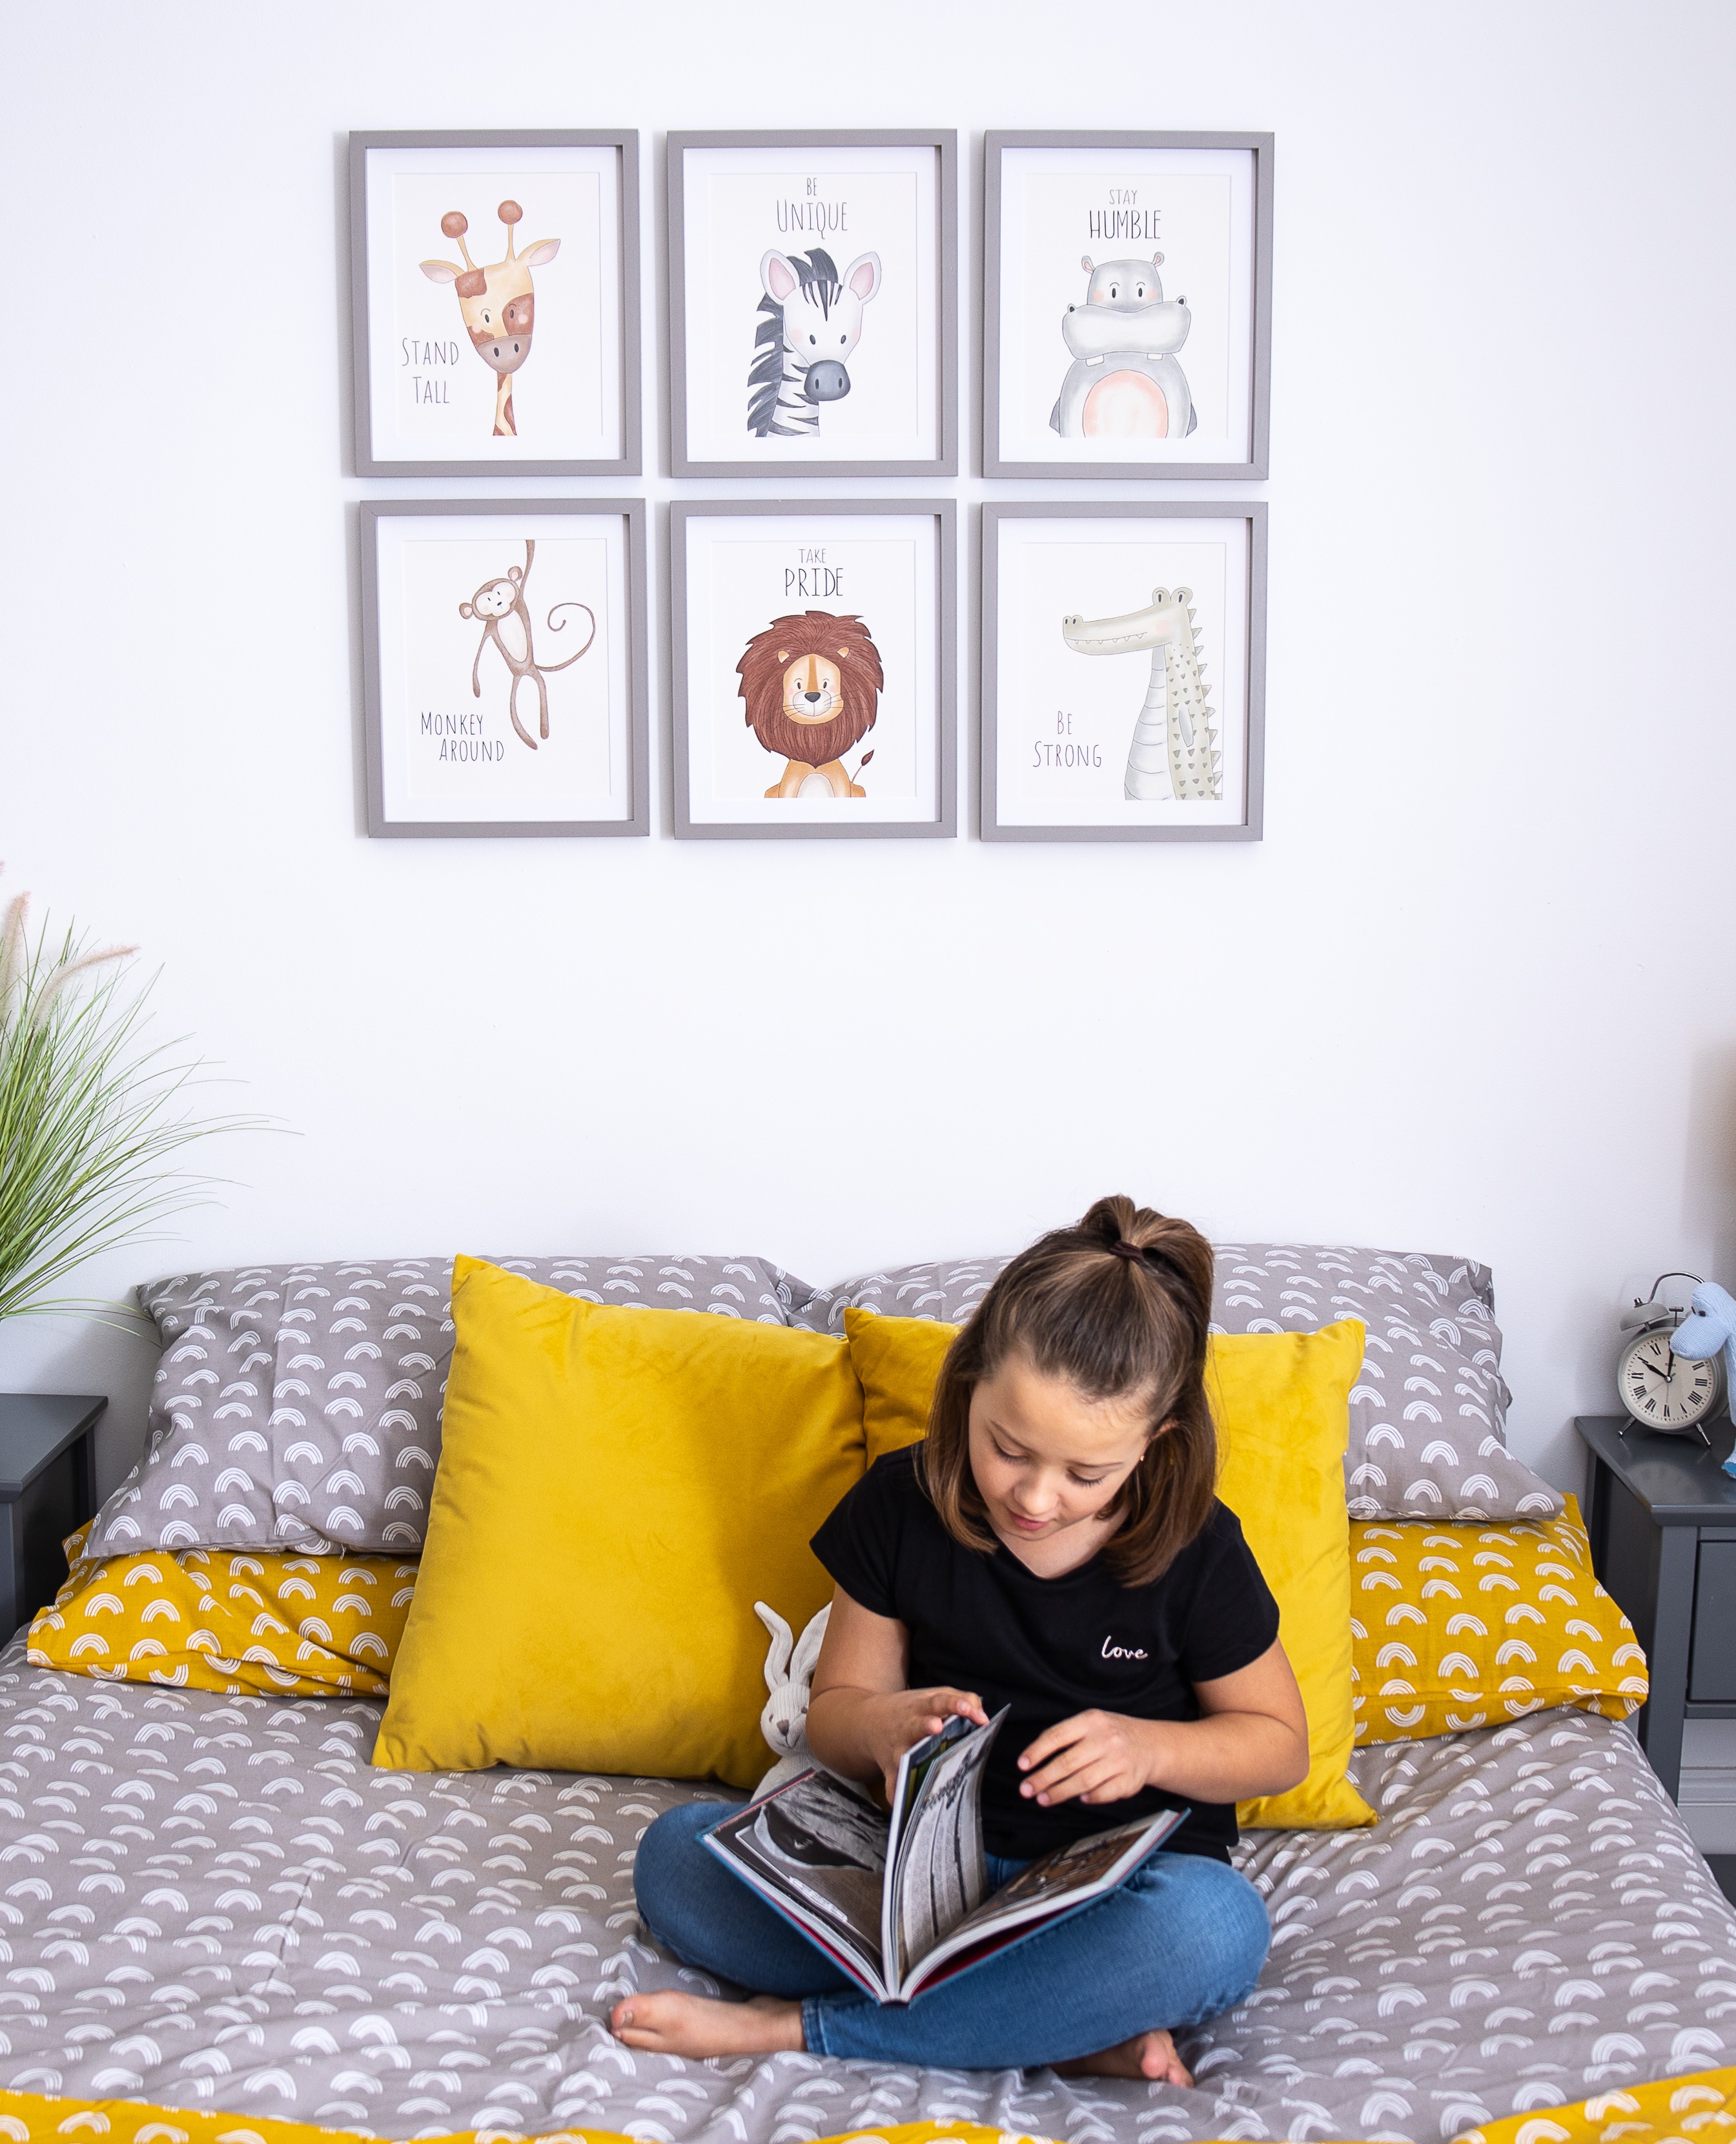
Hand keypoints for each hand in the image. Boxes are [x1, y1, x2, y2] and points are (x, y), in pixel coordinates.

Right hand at [866, 1686, 988, 1802]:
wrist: (869, 1721)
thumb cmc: (912, 1710)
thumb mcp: (933, 1697)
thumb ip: (961, 1700)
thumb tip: (982, 1716)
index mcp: (921, 1706)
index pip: (939, 1701)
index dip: (954, 1704)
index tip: (968, 1708)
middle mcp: (908, 1727)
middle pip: (917, 1726)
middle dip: (926, 1726)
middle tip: (937, 1726)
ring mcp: (897, 1749)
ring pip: (903, 1756)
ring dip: (910, 1760)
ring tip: (921, 1768)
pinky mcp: (890, 1769)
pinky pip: (893, 1785)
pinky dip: (895, 1795)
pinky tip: (902, 1805)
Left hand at [1018, 1711, 1150, 1806]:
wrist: (1151, 1745)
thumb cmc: (1112, 1734)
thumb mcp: (1091, 1723)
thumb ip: (1067, 1736)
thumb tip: (1036, 1757)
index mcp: (1091, 1721)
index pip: (1057, 1735)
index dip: (1037, 1751)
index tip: (1023, 1765)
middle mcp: (1106, 1739)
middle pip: (1068, 1762)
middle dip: (1043, 1778)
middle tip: (1027, 1789)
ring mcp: (1119, 1760)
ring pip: (1083, 1781)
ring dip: (1060, 1792)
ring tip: (1044, 1799)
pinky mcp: (1129, 1781)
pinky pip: (1104, 1793)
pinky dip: (1090, 1798)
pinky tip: (1080, 1799)